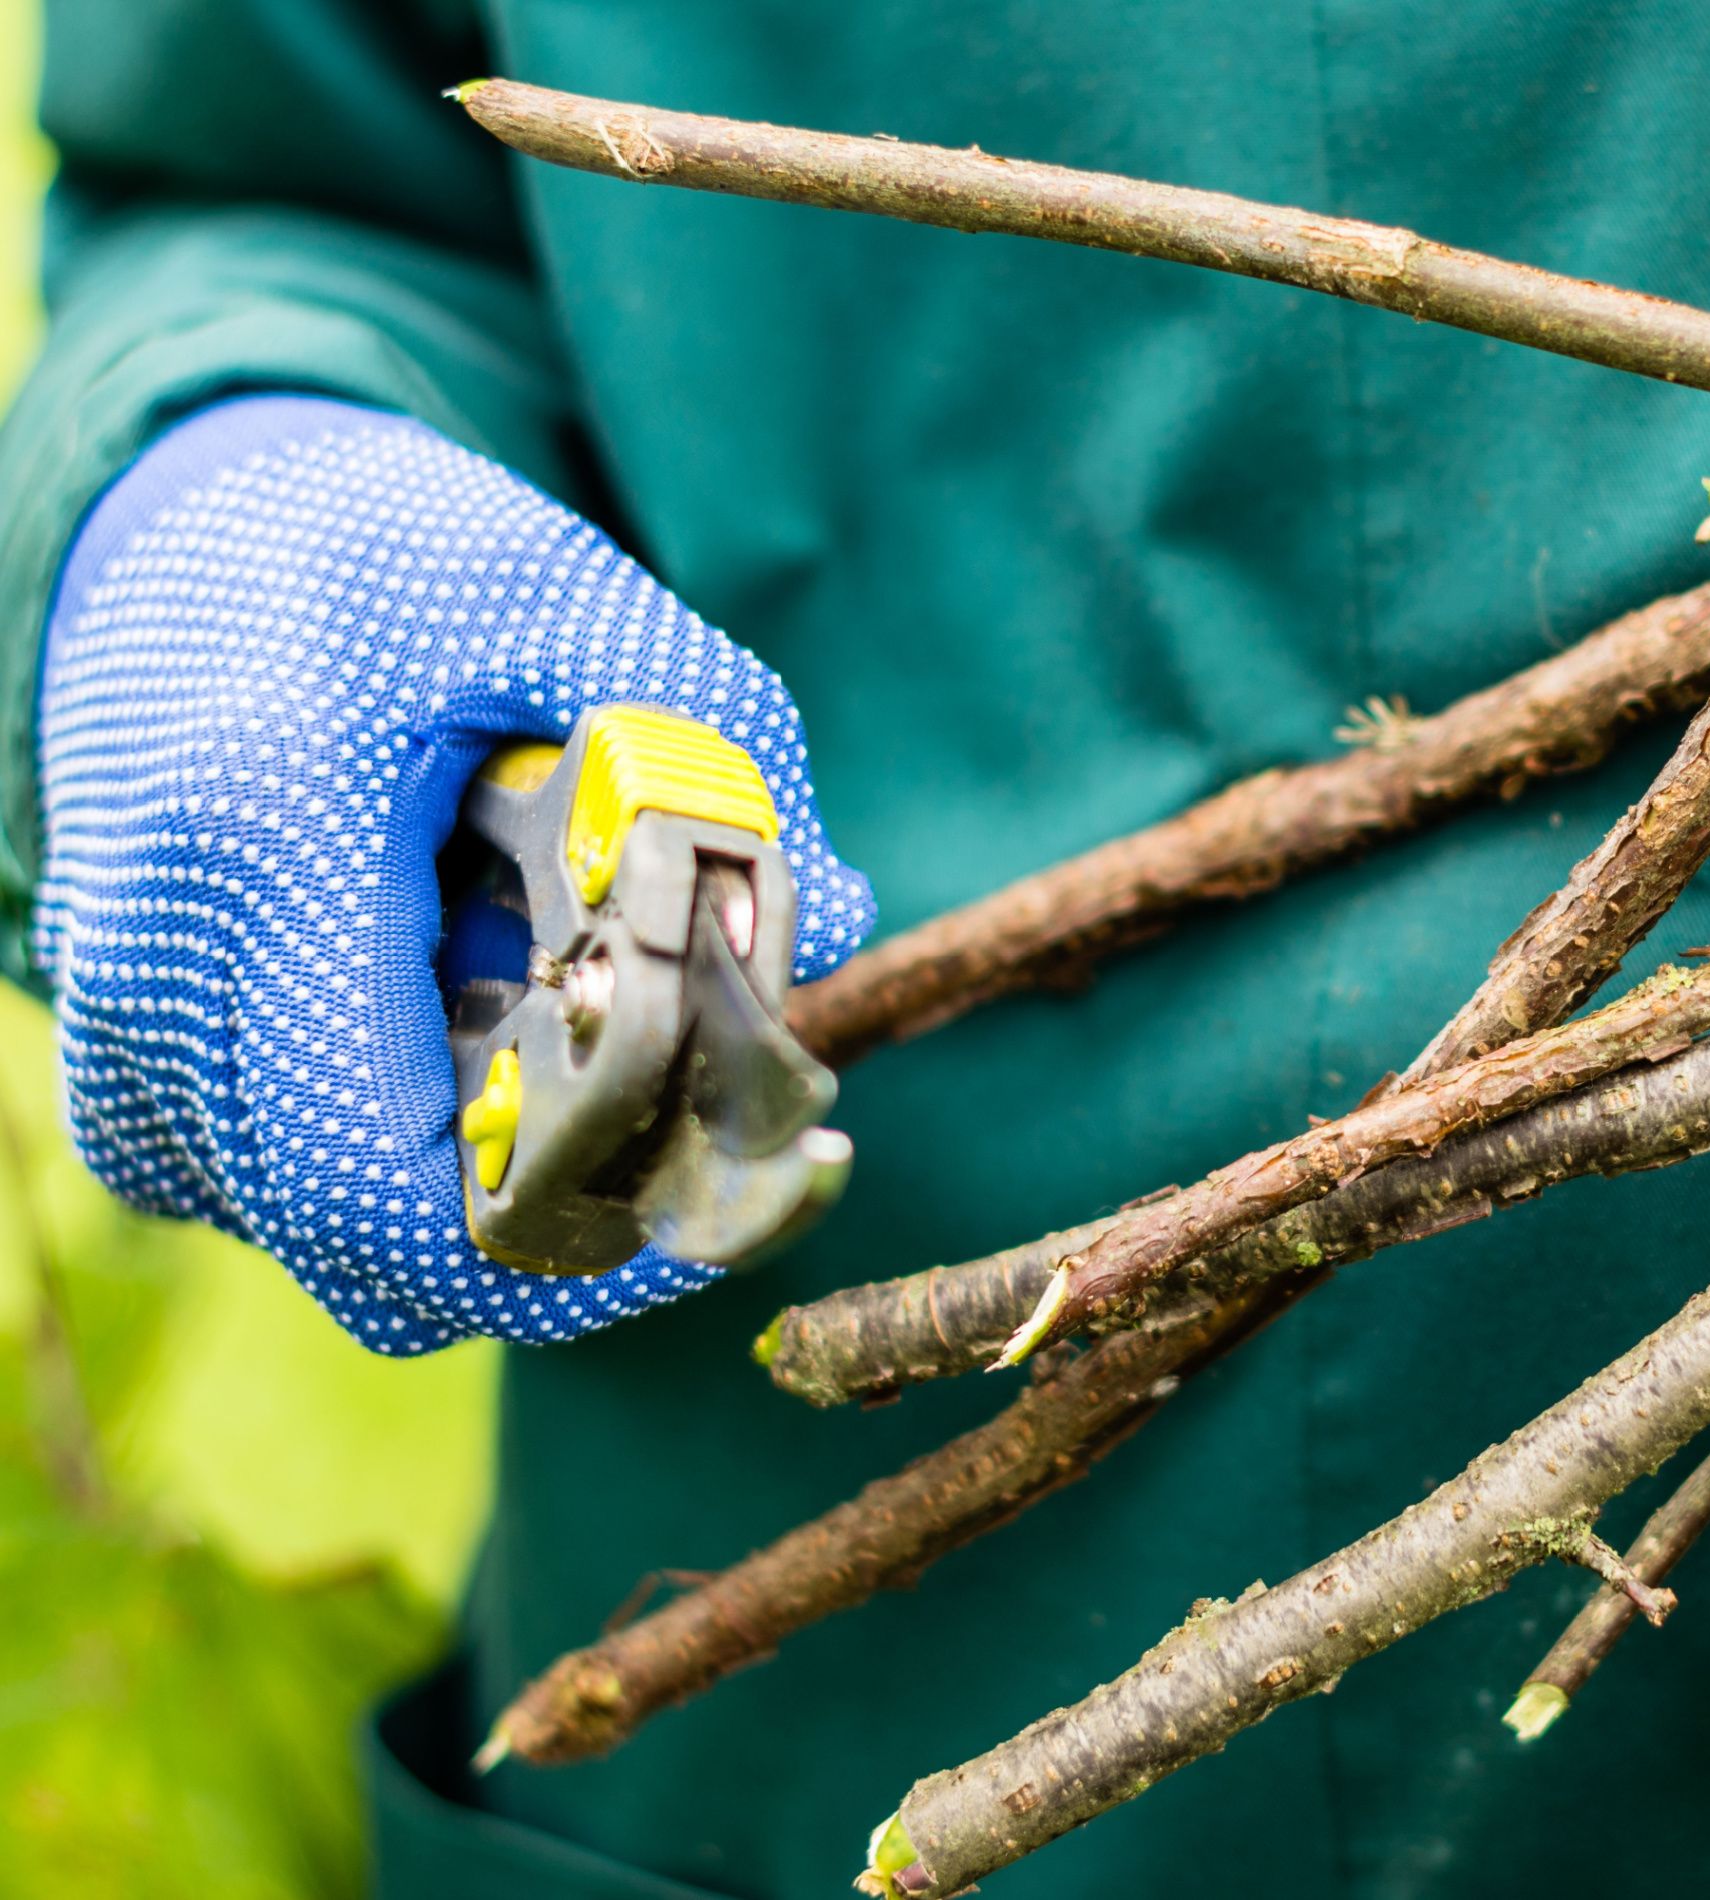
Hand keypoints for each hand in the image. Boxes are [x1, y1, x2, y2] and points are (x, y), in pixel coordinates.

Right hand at [33, 395, 872, 1350]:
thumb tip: (819, 932)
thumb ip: (714, 744)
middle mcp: (155, 981)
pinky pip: (321, 1208)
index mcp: (258, 851)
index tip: (738, 1166)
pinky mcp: (145, 1089)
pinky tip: (490, 1016)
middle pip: (393, 1252)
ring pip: (365, 1252)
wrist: (175, 543)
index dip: (584, 1218)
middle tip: (708, 1096)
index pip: (390, 1175)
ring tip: (575, 1002)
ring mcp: (130, 1051)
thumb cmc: (371, 561)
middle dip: (588, 1201)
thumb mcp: (561, 597)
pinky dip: (446, 1157)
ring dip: (521, 1179)